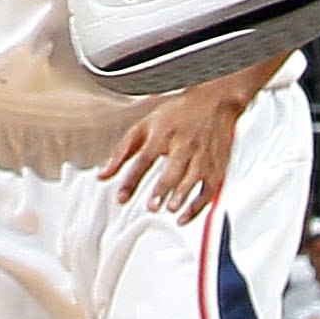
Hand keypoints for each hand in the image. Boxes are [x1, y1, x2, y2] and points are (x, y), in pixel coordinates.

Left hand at [96, 73, 252, 221]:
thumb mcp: (145, 125)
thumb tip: (103, 175)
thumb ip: (123, 151)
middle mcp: (182, 144)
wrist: (215, 102)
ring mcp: (201, 156)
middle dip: (162, 187)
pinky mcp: (216, 168)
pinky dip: (198, 206)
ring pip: (192, 179)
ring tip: (170, 208)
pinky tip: (184, 216)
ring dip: (181, 195)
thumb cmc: (176, 114)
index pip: (144, 158)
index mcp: (162, 133)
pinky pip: (209, 190)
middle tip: (152, 205)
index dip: (132, 179)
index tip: (122, 197)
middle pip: (172, 168)